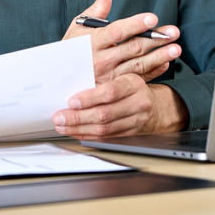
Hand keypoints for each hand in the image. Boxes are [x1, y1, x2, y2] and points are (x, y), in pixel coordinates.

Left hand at [53, 75, 188, 139]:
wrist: (154, 105)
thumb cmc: (131, 88)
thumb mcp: (123, 76)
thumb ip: (102, 80)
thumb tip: (72, 84)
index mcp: (133, 83)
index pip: (110, 92)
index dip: (89, 98)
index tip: (71, 101)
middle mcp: (138, 103)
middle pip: (105, 113)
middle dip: (78, 117)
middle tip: (60, 117)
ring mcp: (136, 120)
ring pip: (104, 129)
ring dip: (80, 128)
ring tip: (63, 126)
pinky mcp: (131, 134)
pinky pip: (106, 137)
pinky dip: (88, 135)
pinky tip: (76, 132)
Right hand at [63, 0, 180, 84]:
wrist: (58, 82)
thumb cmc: (70, 50)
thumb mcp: (77, 28)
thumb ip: (96, 9)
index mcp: (92, 41)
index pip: (117, 31)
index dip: (135, 24)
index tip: (153, 18)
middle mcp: (101, 59)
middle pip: (132, 48)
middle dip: (155, 39)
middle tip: (174, 32)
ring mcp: (108, 76)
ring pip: (138, 65)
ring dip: (159, 57)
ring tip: (176, 48)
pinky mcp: (114, 87)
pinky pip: (136, 80)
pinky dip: (153, 73)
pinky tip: (166, 64)